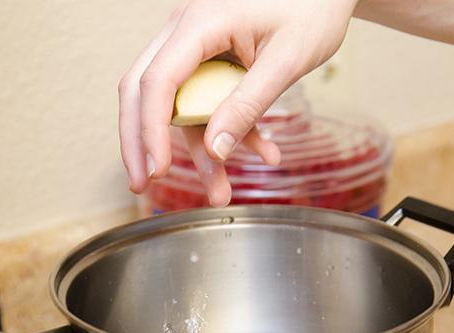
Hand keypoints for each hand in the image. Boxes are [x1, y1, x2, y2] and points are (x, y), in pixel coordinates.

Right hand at [118, 0, 356, 206]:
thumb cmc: (312, 9)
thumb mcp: (286, 61)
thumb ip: (248, 104)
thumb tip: (216, 150)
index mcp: (201, 23)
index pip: (158, 81)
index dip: (151, 131)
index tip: (157, 171)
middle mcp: (188, 31)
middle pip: (146, 91)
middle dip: (143, 142)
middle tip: (141, 185)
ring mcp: (198, 45)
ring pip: (181, 104)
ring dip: (199, 149)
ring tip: (221, 192)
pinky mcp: (213, 58)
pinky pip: (208, 100)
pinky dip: (228, 128)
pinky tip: (262, 151)